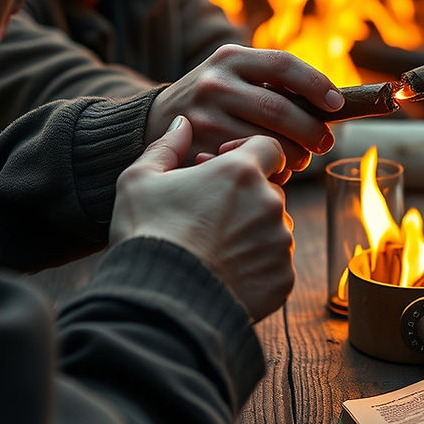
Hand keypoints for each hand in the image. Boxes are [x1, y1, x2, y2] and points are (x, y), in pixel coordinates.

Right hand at [111, 115, 294, 321]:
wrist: (158, 300)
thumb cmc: (146, 234)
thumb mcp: (139, 180)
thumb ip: (166, 146)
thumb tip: (183, 123)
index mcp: (242, 173)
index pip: (269, 148)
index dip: (248, 154)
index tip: (223, 168)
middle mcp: (270, 204)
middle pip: (270, 191)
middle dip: (246, 198)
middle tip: (210, 214)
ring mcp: (280, 244)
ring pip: (274, 229)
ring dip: (253, 232)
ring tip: (214, 248)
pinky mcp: (283, 279)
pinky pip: (276, 265)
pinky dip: (257, 267)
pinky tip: (225, 273)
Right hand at [145, 45, 344, 177]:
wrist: (149, 124)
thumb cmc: (211, 103)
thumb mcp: (232, 77)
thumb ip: (272, 84)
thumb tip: (332, 104)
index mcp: (229, 58)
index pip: (284, 64)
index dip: (317, 84)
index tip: (337, 104)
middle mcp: (214, 84)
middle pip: (280, 109)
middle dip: (311, 130)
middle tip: (323, 144)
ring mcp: (203, 118)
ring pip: (267, 142)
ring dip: (294, 156)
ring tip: (299, 159)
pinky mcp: (197, 151)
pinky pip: (248, 166)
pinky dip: (269, 172)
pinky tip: (272, 172)